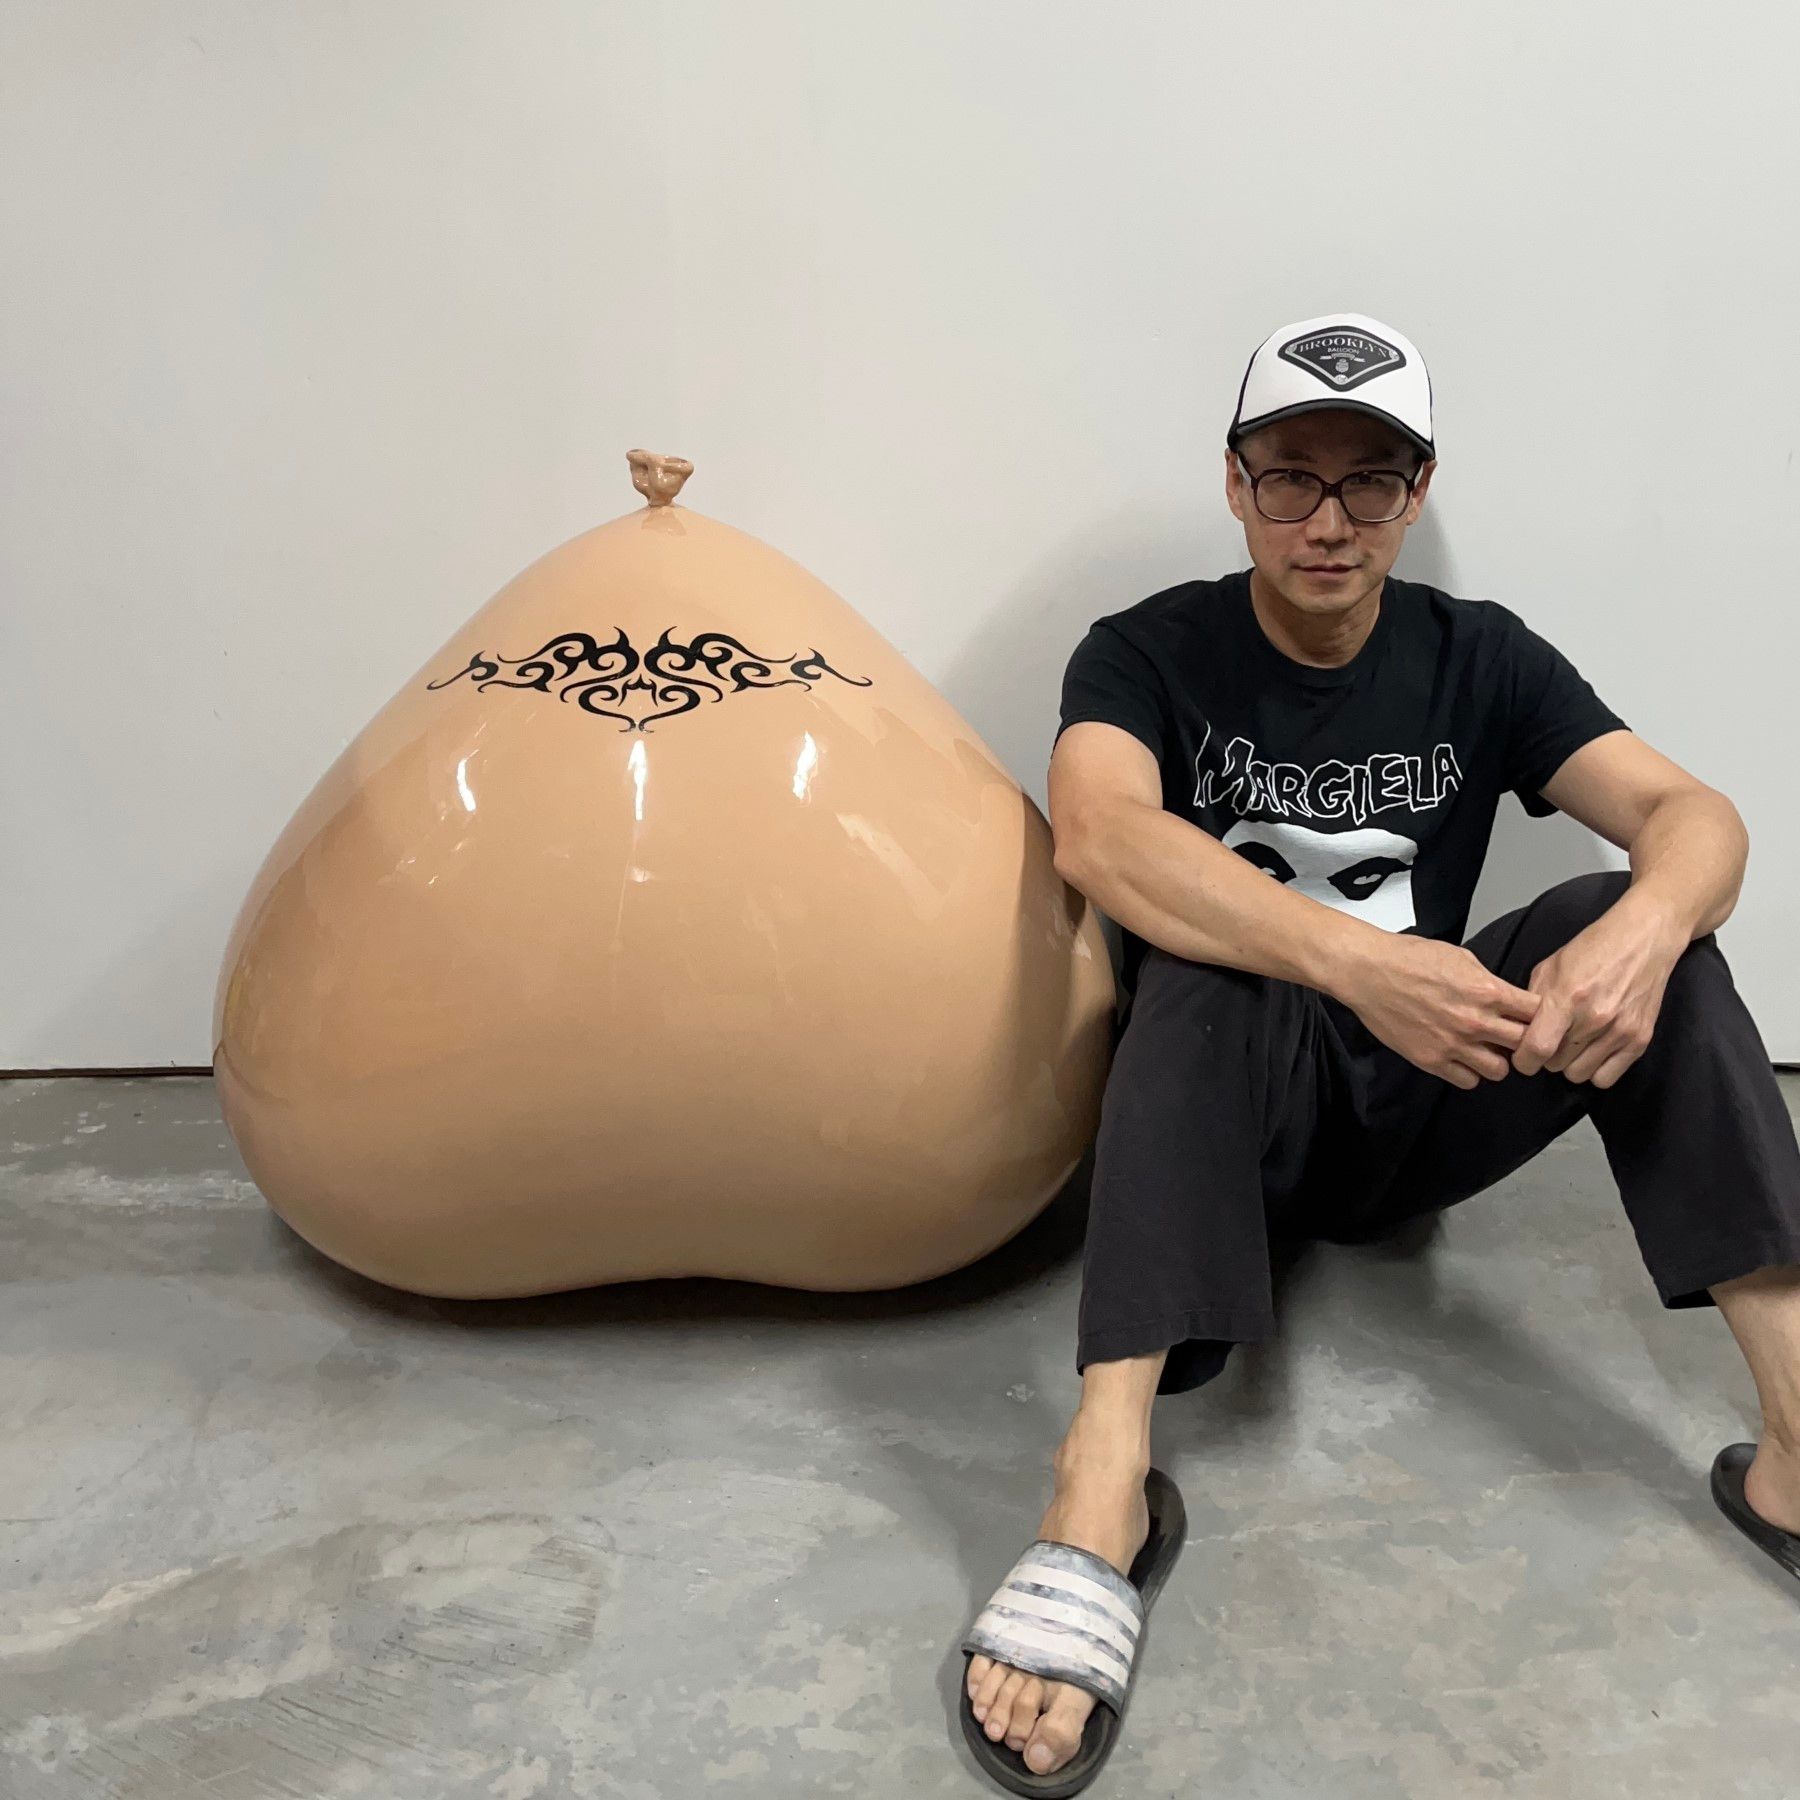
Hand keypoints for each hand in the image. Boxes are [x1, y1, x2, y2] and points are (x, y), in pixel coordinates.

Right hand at [1336, 933, 1543, 1089]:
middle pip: (1526, 1046)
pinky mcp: (1431, 1060)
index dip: (1541, 1017)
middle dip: (1524, 1041)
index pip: (1539, 1014)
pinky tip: (1462, 1057)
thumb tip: (1507, 998)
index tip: (1535, 1018)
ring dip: (1498, 1060)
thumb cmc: (1410, 958)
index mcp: (1488, 992)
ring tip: (1486, 1049)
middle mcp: (1476, 1022)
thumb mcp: (1462, 958)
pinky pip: (1468, 1081)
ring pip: (1500, 1070)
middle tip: (1514, 1038)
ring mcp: (1454, 1044)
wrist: (1369, 972)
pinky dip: (1470, 1072)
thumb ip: (1490, 982)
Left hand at [1510, 894, 1686, 1087]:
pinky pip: (1606, 1078)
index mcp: (1566, 998)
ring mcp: (1620, 1031)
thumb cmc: (1595, 949)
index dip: (1523, 1059)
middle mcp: (1594, 1018)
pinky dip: (1595, 1069)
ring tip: (1574, 1042)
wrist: (1644, 940)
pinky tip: (1593, 1050)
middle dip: (1548, 1055)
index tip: (1523, 1056)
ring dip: (1571, 1063)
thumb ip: (1532, 1002)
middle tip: (1553, 1037)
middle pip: (1555, 1065)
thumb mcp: (1550, 967)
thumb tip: (1519, 1032)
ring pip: (1578, 1074)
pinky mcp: (1640, 1039)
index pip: (1537, 1049)